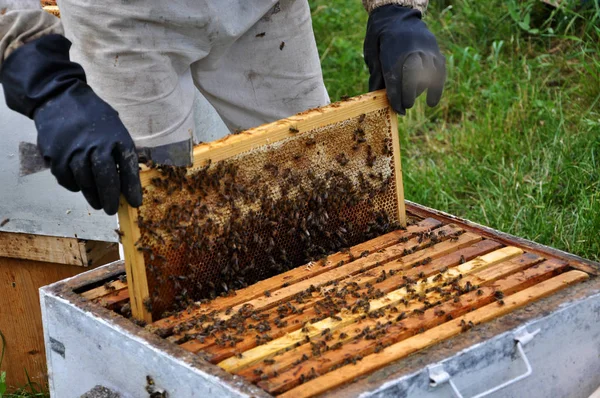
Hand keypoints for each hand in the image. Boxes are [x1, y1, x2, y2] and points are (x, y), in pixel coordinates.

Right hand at [0, 35, 141, 214]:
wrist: (59, 98)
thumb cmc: (93, 116)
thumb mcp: (114, 127)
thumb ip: (120, 150)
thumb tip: (127, 182)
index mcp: (116, 137)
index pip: (128, 167)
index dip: (132, 187)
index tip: (136, 203)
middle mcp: (96, 145)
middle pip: (106, 178)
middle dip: (111, 197)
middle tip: (112, 209)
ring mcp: (74, 151)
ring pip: (85, 182)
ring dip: (93, 196)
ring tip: (99, 204)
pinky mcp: (55, 155)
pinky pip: (66, 179)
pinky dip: (74, 186)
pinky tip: (80, 186)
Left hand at [364, 5, 445, 114]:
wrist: (398, 15)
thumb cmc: (381, 38)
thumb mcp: (372, 53)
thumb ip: (376, 74)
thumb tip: (376, 95)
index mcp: (392, 52)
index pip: (394, 80)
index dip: (395, 97)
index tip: (397, 110)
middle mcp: (411, 51)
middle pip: (411, 77)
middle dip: (408, 95)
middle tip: (404, 107)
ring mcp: (426, 51)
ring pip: (427, 76)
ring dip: (419, 91)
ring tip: (411, 101)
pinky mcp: (436, 53)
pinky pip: (440, 73)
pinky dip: (437, 89)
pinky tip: (431, 102)